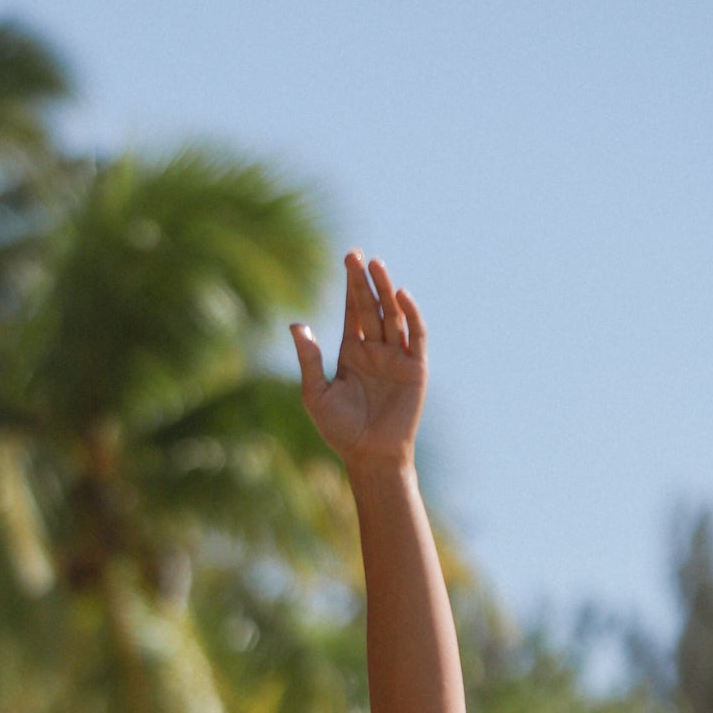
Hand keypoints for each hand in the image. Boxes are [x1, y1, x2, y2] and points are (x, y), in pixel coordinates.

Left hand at [290, 249, 425, 471]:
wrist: (370, 457)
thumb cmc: (341, 432)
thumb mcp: (316, 394)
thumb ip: (309, 360)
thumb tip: (296, 324)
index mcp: (353, 353)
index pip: (354, 311)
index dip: (351, 285)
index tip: (347, 258)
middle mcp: (376, 350)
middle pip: (371, 306)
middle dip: (364, 281)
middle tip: (356, 254)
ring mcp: (397, 357)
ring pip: (393, 315)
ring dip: (386, 290)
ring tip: (376, 266)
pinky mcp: (415, 368)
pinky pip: (416, 336)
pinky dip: (411, 315)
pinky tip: (401, 296)